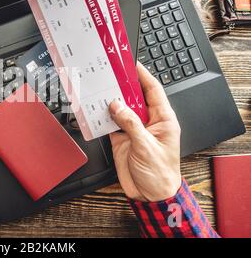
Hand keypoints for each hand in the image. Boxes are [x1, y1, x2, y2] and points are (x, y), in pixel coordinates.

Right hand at [109, 63, 181, 201]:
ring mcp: (134, 130)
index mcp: (163, 120)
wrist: (150, 195)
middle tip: (110, 75)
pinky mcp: (122, 139)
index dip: (143, 76)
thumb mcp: (147, 147)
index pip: (153, 91)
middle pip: (134, 97)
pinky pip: (110, 123)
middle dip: (122, 86)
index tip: (132, 64)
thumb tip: (117, 106)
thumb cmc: (160, 174)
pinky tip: (95, 111)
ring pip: (120, 109)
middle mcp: (148, 122)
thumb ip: (131, 124)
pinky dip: (102, 117)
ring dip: (110, 101)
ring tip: (99, 90)